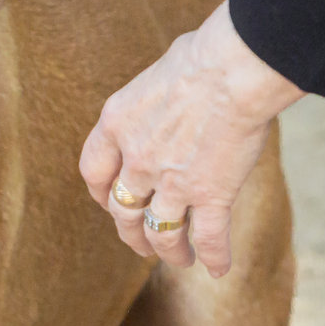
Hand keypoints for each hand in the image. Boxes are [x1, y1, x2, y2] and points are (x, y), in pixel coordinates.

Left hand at [78, 2, 303, 276]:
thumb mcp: (153, 77)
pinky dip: (215, 257)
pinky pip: (209, 236)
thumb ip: (151, 103)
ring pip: (161, 232)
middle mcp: (137, 160)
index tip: (110, 203)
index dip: (101, 194)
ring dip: (169, 251)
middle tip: (141, 243)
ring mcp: (172, 182)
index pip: (93, 172)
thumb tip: (167, 98)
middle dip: (131, 233)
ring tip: (179, 259)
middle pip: (123, 211)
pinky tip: (218, 269)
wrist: (231, 70)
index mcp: (116, 125)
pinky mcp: (210, 194)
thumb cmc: (201, 57)